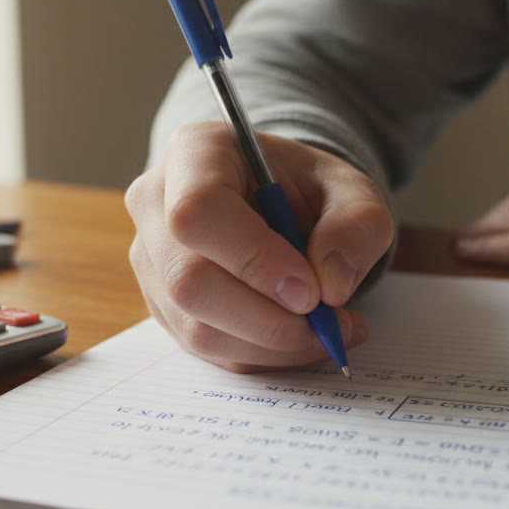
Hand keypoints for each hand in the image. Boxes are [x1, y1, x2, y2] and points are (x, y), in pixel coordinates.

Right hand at [125, 122, 394, 372]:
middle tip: (329, 322)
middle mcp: (156, 205)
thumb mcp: (352, 190)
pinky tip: (303, 338)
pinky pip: (205, 349)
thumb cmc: (308, 189)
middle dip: (268, 318)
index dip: (253, 259)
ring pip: (195, 327)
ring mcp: (152, 261)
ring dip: (271, 345)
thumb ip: (356, 224)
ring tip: (329, 330)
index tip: (311, 290)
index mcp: (194, 153)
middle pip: (188, 280)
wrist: (281, 203)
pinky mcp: (163, 306)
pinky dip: (262, 355)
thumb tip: (331, 284)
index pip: (198, 212)